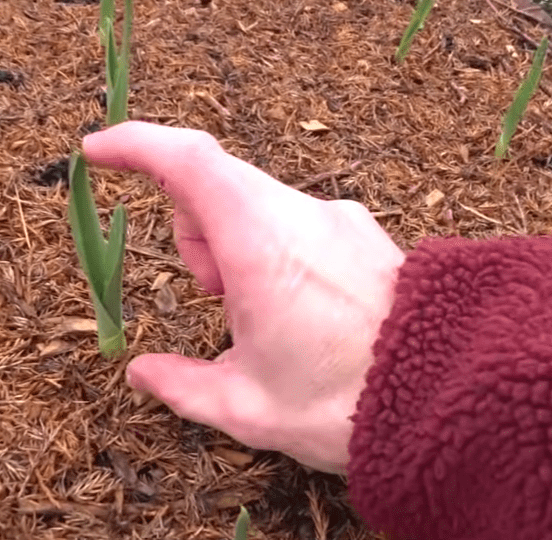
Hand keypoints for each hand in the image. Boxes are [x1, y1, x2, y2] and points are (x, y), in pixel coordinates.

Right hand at [83, 122, 404, 473]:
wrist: (455, 396)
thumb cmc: (346, 404)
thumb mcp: (248, 407)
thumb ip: (182, 384)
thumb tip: (143, 374)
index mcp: (259, 244)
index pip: (186, 161)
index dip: (135, 145)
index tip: (96, 151)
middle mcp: (300, 214)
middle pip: (219, 186)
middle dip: (195, 231)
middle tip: (213, 296)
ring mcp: (337, 219)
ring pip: (258, 204)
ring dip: (235, 245)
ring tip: (262, 316)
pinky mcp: (363, 233)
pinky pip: (297, 220)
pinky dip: (274, 248)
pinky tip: (300, 309)